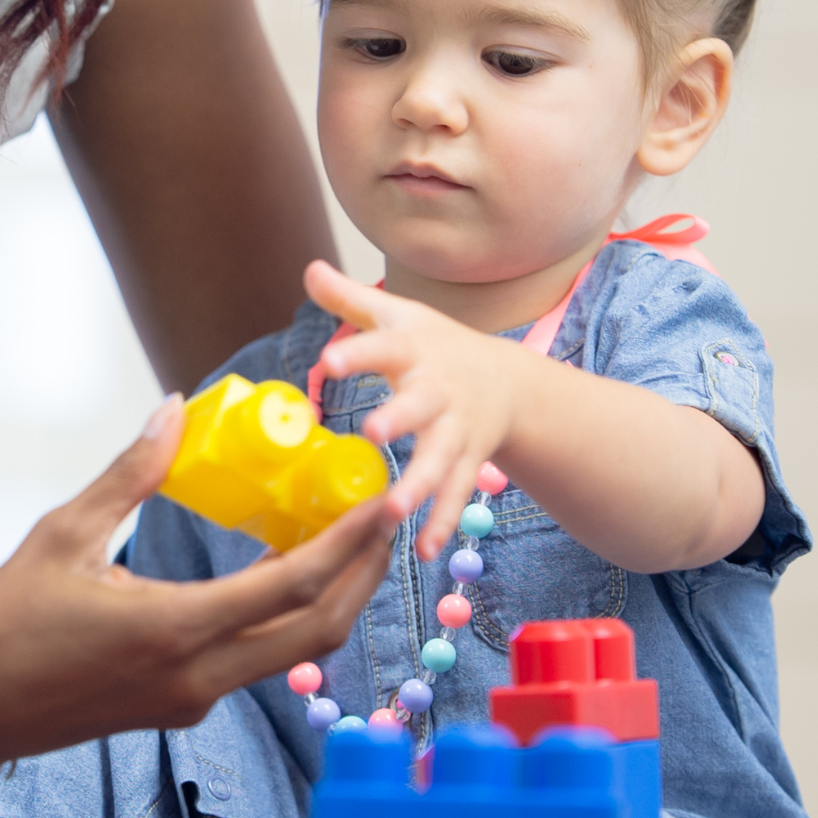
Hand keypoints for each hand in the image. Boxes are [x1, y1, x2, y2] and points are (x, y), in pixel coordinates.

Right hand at [0, 393, 395, 768]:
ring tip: (348, 536)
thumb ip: (130, 474)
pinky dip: (290, 613)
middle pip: (319, 630)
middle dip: (365, 574)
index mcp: (172, 629)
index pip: (291, 587)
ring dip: (333, 596)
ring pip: (296, 651)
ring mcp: (195, 697)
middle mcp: (198, 674)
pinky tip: (284, 566)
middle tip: (387, 517)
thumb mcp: (62, 533)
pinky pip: (260, 659)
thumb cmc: (8, 617)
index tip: (385, 500)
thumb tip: (174, 409)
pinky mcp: (185, 703)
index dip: (349, 543)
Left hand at [305, 259, 532, 562]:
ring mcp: (457, 430)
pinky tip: (423, 550)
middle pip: (420, 405)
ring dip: (420, 486)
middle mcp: (438, 390)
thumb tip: (309, 267)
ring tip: (393, 511)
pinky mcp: (468, 462)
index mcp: (414, 350)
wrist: (508, 381)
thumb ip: (350, 299)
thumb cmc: (436, 345)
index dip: (357, 352)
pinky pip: (455, 496)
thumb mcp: (398, 315)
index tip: (328, 362)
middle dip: (400, 418)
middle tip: (373, 432)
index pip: (382, 345)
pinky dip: (442, 523)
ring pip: (441, 460)